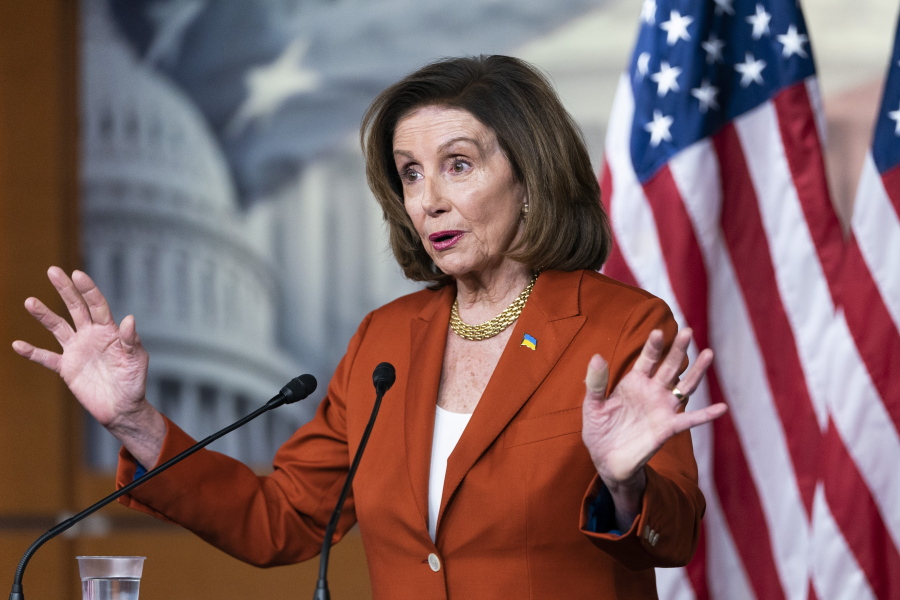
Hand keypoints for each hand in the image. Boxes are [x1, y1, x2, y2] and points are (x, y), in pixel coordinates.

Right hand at [12, 267, 163, 465]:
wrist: (122, 407)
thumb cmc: (134, 381)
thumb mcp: (137, 360)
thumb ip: (131, 340)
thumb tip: (130, 319)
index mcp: (109, 331)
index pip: (97, 305)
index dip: (88, 290)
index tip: (77, 274)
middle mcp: (91, 336)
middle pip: (75, 308)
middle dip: (64, 289)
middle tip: (53, 270)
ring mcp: (77, 350)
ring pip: (58, 327)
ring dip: (44, 315)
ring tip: (30, 301)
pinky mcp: (67, 368)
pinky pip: (47, 358)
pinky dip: (33, 352)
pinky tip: (17, 345)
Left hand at [581, 328, 726, 526]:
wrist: (606, 460)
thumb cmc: (599, 430)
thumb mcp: (593, 406)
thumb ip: (596, 383)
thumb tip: (596, 356)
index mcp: (634, 382)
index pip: (647, 359)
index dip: (653, 346)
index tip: (658, 332)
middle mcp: (652, 391)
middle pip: (669, 366)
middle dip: (678, 349)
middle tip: (688, 331)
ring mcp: (663, 408)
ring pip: (684, 386)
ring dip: (697, 371)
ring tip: (709, 353)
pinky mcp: (668, 428)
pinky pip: (690, 420)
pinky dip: (706, 414)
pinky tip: (722, 408)